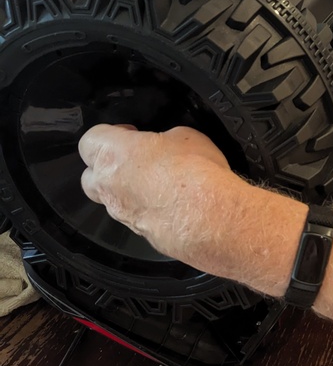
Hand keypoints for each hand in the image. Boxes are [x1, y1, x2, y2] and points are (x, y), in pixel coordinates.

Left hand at [78, 124, 233, 265]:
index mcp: (113, 153)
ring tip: (157, 183)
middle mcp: (109, 184)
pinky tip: (170, 204)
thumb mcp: (185, 136)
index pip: (90, 139)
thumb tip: (166, 144)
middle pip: (90, 174)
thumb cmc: (196, 175)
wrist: (210, 218)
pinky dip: (146, 210)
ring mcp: (121, 212)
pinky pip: (134, 217)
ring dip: (126, 190)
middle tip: (134, 159)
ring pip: (110, 199)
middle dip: (107, 166)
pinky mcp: (139, 232)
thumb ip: (164, 140)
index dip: (109, 134)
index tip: (129, 133)